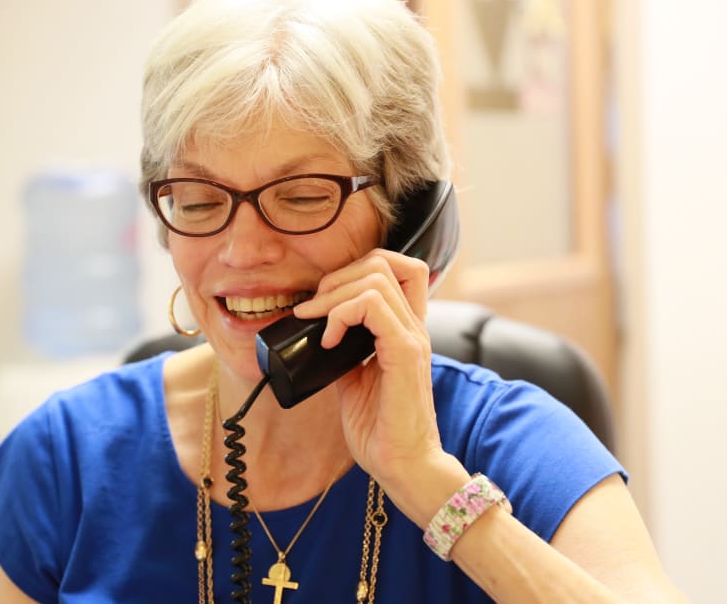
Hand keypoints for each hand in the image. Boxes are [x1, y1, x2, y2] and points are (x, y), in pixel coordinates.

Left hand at [291, 249, 450, 488]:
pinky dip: (341, 315)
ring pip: (375, 277)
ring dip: (334, 294)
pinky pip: (372, 306)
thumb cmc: (380, 429)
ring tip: (316, 322)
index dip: (355, 269)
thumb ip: (343, 351)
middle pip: (384, 261)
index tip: (324, 299)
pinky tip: (328, 340)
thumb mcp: (352, 379)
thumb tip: (314, 333)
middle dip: (337, 276)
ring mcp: (412, 337)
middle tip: (312, 309)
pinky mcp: (405, 353)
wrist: (401, 465)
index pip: (395, 267)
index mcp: (404, 329)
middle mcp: (413, 326)